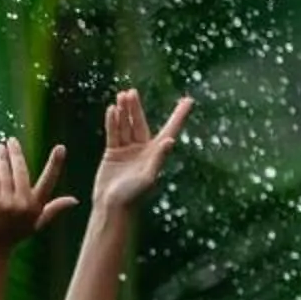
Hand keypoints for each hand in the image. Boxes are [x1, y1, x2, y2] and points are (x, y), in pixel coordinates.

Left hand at [0, 136, 76, 253]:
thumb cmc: (13, 235)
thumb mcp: (36, 223)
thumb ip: (54, 209)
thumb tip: (74, 200)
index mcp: (36, 208)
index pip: (49, 181)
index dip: (55, 164)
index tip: (61, 148)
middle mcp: (23, 205)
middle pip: (21, 170)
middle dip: (15, 153)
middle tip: (11, 140)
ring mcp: (7, 204)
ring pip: (4, 172)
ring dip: (1, 157)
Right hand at [92, 89, 189, 212]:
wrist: (112, 207)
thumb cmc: (133, 196)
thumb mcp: (148, 177)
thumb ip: (158, 158)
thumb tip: (170, 141)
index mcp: (156, 153)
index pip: (170, 129)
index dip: (179, 115)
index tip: (189, 100)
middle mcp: (143, 150)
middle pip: (141, 123)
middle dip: (136, 108)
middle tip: (132, 92)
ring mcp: (127, 150)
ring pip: (126, 126)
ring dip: (124, 112)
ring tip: (121, 96)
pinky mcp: (113, 153)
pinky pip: (113, 133)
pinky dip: (113, 122)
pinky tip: (112, 110)